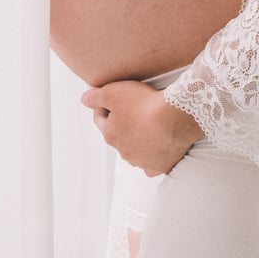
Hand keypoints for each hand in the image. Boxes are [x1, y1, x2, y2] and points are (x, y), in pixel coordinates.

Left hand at [80, 80, 203, 175]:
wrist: (174, 118)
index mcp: (110, 135)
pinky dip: (152, 157)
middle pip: (117, 136)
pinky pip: (152, 165)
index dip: (103, 106)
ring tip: (146, 124)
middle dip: (120, 124)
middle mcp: (123, 152)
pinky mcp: (160, 166)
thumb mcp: (112, 92)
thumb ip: (94, 97)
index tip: (110, 97)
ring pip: (134, 151)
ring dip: (136, 140)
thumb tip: (84, 100)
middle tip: (130, 108)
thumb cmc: (143, 104)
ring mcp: (142, 161)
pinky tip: (156, 148)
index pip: (100, 120)